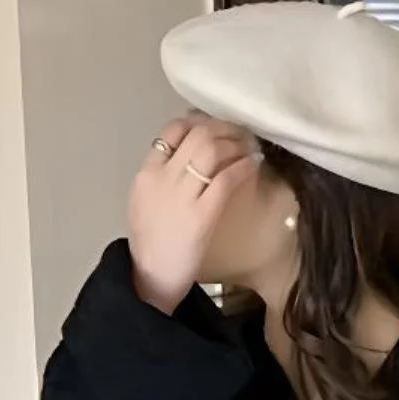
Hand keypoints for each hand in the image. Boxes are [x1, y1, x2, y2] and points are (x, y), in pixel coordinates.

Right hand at [129, 115, 258, 313]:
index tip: (216, 128)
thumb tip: (187, 156)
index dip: (199, 123)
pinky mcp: (202, 215)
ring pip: (212, 151)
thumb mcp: (145, 201)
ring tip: (250, 147)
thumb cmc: (151, 242)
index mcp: (147, 173)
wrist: (152, 276)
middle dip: (223, 129)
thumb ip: (162, 176)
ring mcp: (182, 196)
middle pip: (196, 135)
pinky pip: (225, 179)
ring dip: (236, 144)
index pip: (172, 131)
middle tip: (241, 134)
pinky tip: (253, 164)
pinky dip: (243, 166)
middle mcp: (163, 178)